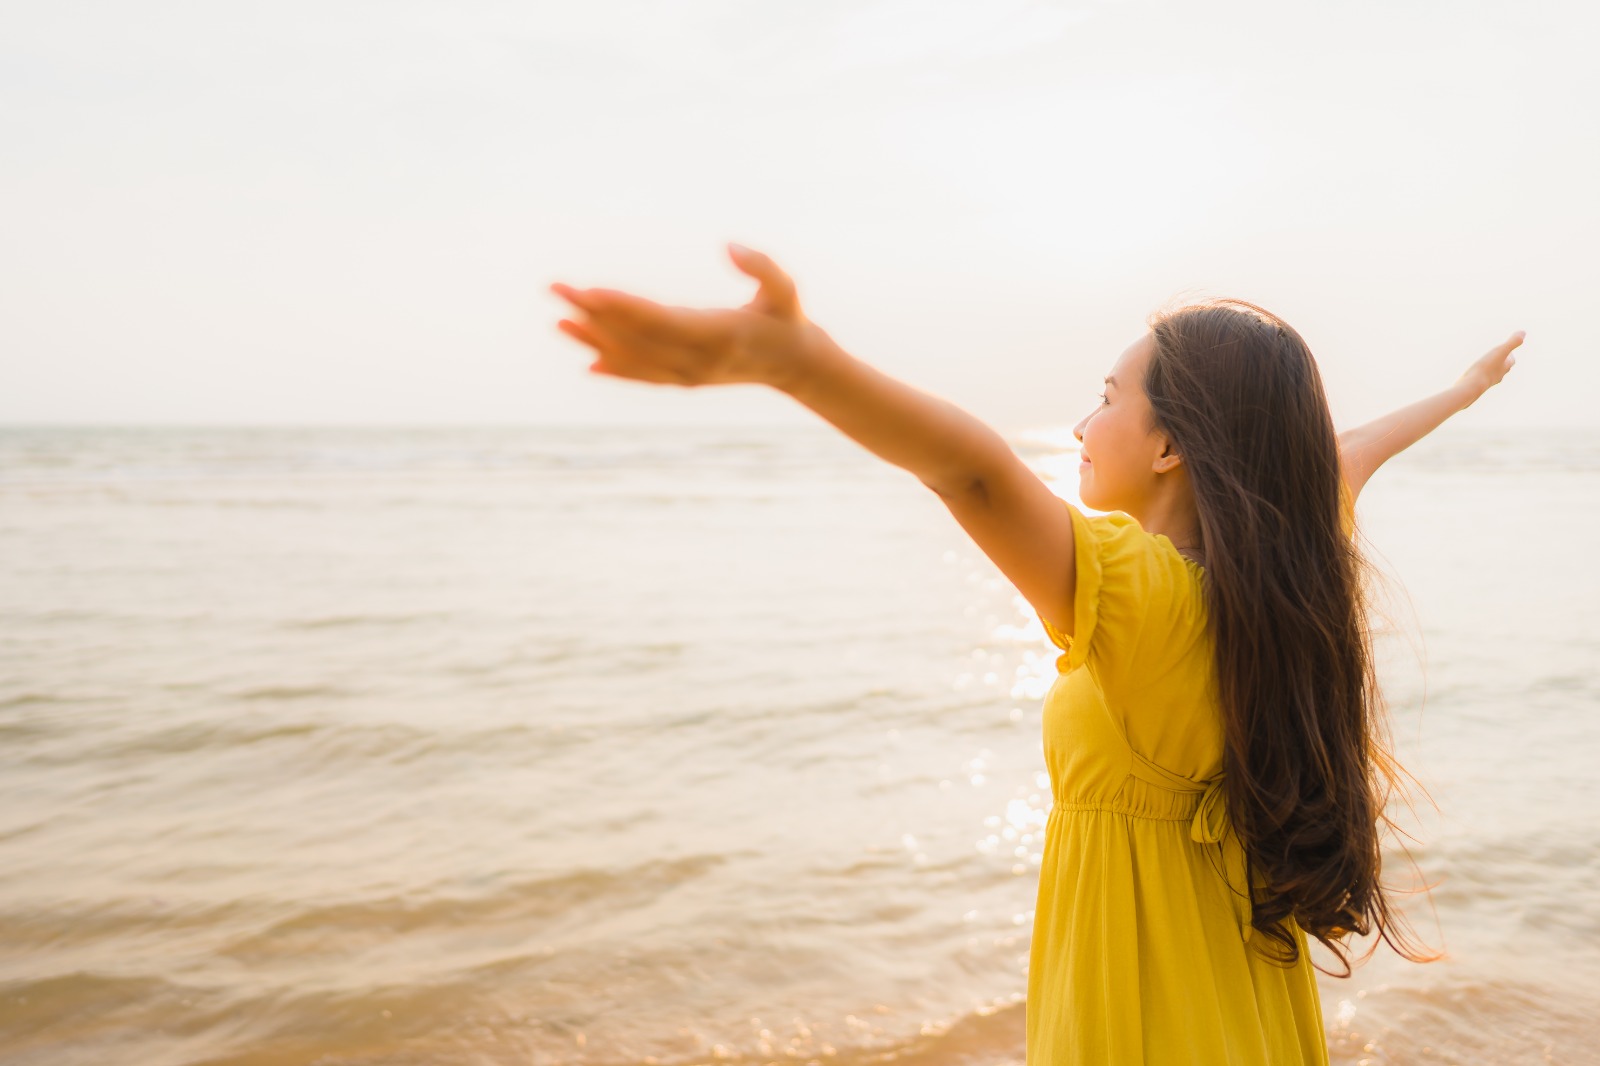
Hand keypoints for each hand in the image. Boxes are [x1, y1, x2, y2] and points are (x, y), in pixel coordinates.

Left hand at [549, 243, 826, 388]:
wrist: (797, 365)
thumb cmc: (788, 317)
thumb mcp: (786, 288)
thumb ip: (762, 266)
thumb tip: (728, 245)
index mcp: (719, 335)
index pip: (660, 320)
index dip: (622, 306)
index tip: (588, 291)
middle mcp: (698, 360)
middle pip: (635, 337)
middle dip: (593, 314)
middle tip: (556, 288)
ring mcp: (689, 375)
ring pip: (633, 359)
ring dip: (593, 340)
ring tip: (558, 319)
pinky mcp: (685, 380)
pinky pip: (643, 376)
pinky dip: (615, 370)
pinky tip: (586, 362)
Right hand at [1457, 330, 1524, 398]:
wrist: (1472, 386)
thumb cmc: (1487, 368)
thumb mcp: (1501, 351)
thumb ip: (1513, 342)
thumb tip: (1523, 332)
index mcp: (1505, 367)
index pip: (1511, 360)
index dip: (1510, 355)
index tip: (1507, 350)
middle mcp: (1499, 375)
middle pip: (1503, 368)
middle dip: (1501, 362)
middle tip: (1497, 356)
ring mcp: (1488, 381)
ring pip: (1492, 374)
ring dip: (1490, 369)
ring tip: (1484, 365)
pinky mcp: (1478, 385)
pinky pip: (1480, 379)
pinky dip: (1480, 375)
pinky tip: (1473, 374)